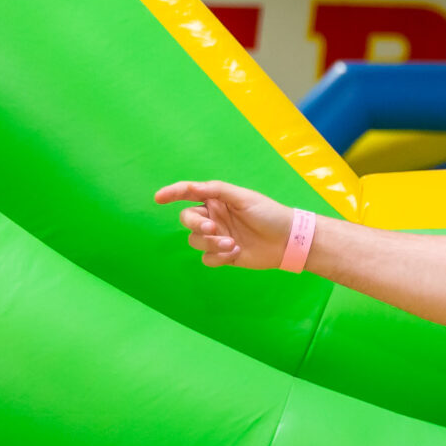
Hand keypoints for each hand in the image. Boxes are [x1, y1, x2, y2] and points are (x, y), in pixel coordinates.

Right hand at [159, 179, 297, 270]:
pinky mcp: (223, 255)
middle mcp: (214, 217)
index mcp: (216, 200)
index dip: (172, 194)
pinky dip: (218, 257)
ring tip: (231, 244)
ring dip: (210, 243)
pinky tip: (235, 253)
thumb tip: (190, 187)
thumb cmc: (268, 214)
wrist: (287, 241)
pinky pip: (207, 258)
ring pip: (195, 241)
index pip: (189, 194)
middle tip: (213, 229)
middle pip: (188, 220)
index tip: (158, 198)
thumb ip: (215, 190)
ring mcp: (217, 237)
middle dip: (196, 225)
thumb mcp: (243, 197)